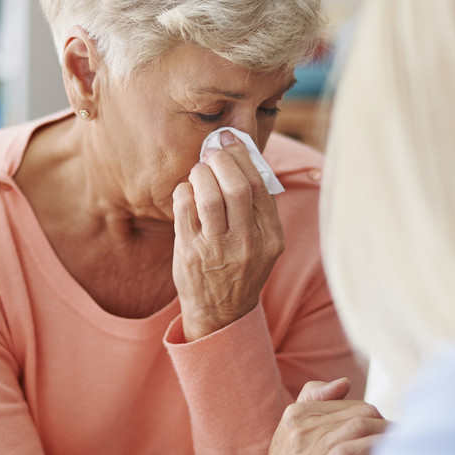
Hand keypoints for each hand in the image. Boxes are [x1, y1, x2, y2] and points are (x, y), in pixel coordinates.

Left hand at [171, 131, 283, 340]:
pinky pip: (184, 208)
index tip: (231, 141)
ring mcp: (216, 250)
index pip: (259, 186)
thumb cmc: (240, 267)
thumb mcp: (263, 243)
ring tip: (200, 170)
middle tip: (213, 152)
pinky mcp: (189, 253)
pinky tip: (187, 192)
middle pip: (236, 187)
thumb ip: (257, 207)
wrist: (220, 313)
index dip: (243, 156)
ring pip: (208, 197)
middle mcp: (246, 244)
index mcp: (271, 238)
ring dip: (201, 174)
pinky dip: (184, 191)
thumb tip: (240, 157)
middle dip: (221, 160)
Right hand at [212, 378, 388, 454]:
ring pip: (360, 427)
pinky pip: (356, 450)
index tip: (390, 433)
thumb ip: (313, 404)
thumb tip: (344, 382)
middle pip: (360, 412)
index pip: (350, 403)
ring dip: (387, 435)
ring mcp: (309, 449)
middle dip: (385, 425)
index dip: (374, 418)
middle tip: (403, 443)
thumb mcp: (291, 438)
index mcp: (295, 414)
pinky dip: (378, 449)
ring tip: (405, 448)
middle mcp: (301, 427)